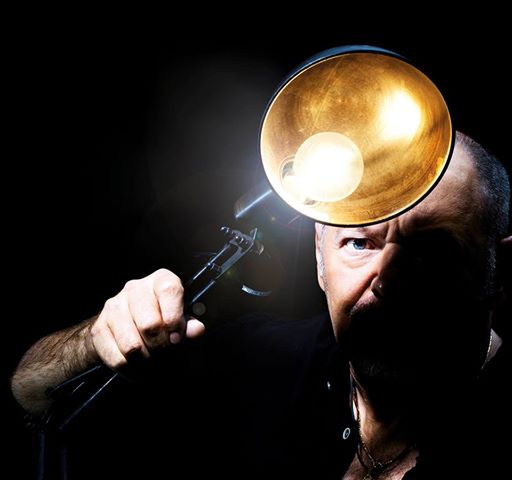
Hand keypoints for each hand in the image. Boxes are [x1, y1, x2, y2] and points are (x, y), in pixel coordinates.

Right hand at [89, 269, 204, 370]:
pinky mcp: (99, 328)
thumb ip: (191, 327)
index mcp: (160, 280)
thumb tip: (196, 330)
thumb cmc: (165, 325)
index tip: (177, 340)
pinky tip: (141, 371)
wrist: (130, 333)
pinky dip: (133, 372)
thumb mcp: (184, 324)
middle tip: (168, 359)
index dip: (175, 319)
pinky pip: (118, 359)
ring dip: (148, 364)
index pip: (169, 290)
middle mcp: (135, 288)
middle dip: (162, 348)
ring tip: (156, 367)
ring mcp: (114, 307)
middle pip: (149, 324)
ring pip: (132, 346)